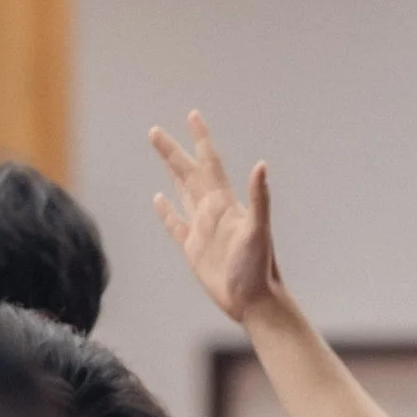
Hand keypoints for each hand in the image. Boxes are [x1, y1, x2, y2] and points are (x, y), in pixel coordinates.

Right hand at [151, 111, 281, 323]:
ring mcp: (202, 228)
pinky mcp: (193, 248)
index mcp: (225, 203)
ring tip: (161, 153)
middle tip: (155, 131)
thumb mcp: (258, 230)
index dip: (201, 139)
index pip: (209, 163)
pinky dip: (166, 211)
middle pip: (188, 173)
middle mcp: (212, 211)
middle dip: (173, 151)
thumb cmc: (259, 267)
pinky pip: (175, 224)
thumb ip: (259, 198)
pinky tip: (159, 199)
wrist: (254, 300)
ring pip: (182, 191)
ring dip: (171, 172)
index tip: (193, 116)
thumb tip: (261, 166)